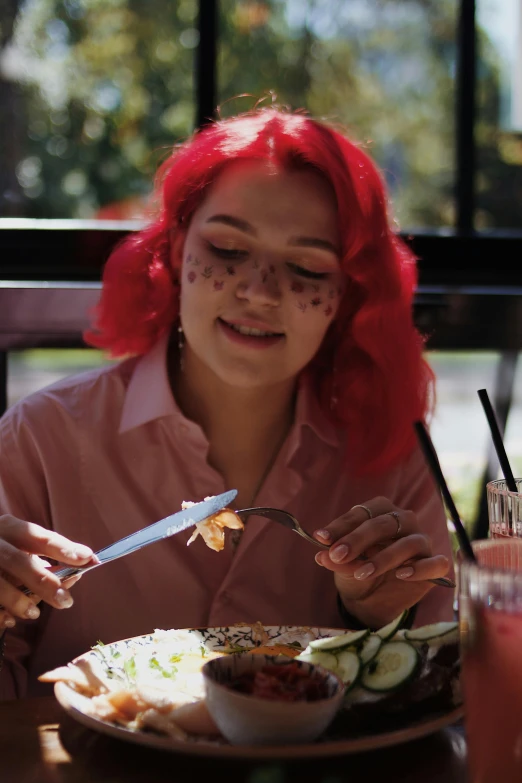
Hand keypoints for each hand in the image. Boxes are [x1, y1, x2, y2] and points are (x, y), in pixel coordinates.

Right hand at [0, 515, 96, 630]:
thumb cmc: (4, 553)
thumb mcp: (22, 548)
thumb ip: (48, 559)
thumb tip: (76, 575)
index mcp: (10, 528)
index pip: (39, 537)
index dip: (63, 548)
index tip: (86, 558)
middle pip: (19, 561)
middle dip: (44, 582)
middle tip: (66, 601)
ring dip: (19, 600)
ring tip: (34, 613)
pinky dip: (0, 614)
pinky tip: (9, 620)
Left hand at [313, 497, 450, 628]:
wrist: (373, 600)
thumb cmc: (359, 571)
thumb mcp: (344, 566)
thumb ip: (337, 559)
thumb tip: (321, 556)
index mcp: (382, 511)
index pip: (362, 513)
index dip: (341, 526)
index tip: (321, 538)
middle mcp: (404, 521)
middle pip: (384, 524)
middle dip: (358, 539)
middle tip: (337, 555)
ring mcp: (422, 541)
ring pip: (409, 543)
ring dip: (384, 557)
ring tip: (362, 572)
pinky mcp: (434, 565)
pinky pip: (435, 562)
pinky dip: (419, 568)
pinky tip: (402, 574)